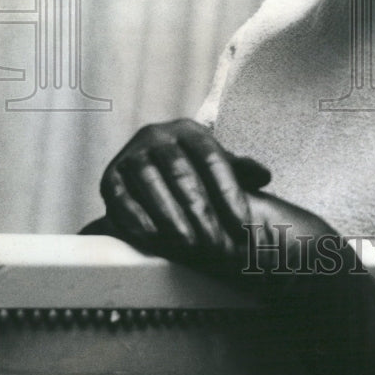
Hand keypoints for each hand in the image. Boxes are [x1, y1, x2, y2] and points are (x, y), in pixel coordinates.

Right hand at [99, 117, 272, 265]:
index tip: (242, 224)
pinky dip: (138, 220)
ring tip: (190, 245)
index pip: (212, 158)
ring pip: (152, 185)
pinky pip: (122, 198)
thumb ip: (241, 169)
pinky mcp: (109, 177)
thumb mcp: (217, 164)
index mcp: (189, 130)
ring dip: (172, 218)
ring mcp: (131, 155)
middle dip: (202, 211)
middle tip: (216, 242)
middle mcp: (157, 136)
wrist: (148, 167)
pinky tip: (155, 239)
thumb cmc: (192, 169)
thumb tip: (265, 176)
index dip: (228, 193)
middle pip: (182, 173)